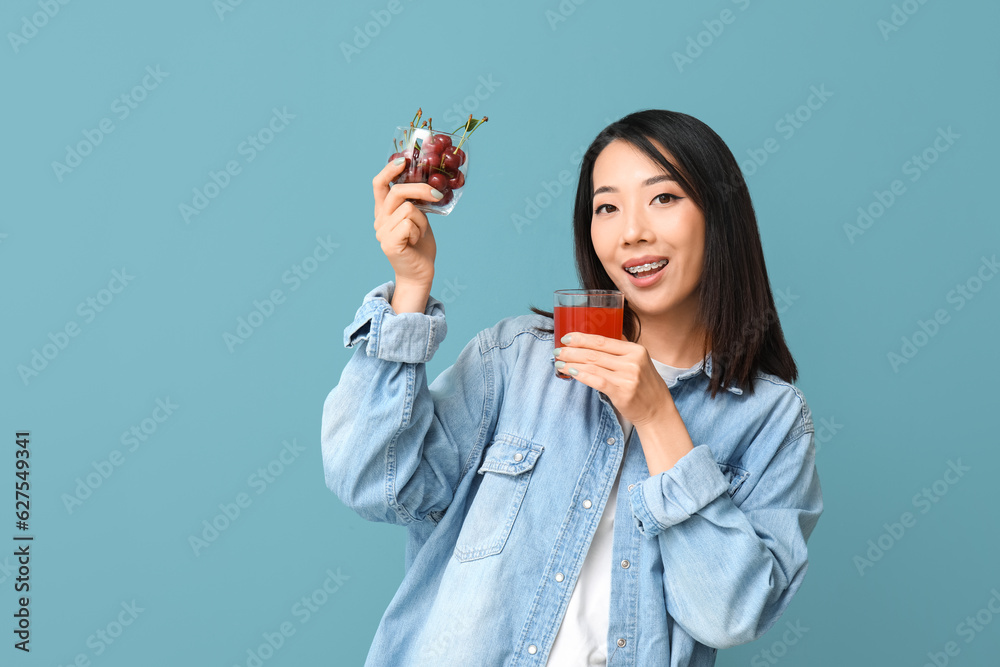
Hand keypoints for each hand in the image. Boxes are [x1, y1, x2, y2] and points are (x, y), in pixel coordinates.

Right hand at [372, 158, 442, 287]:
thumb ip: (415, 203)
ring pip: (408, 209)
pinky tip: (416, 242)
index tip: (403, 161)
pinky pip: (410, 223)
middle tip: (437, 195)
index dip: (389, 170)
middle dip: (421, 189)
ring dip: (422, 220)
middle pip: (397, 192)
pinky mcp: (389, 243)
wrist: (420, 274)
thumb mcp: (419, 218)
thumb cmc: (420, 246)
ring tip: (420, 233)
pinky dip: (420, 231)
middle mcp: (379, 220)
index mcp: (384, 212)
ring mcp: (382, 232)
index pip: (378, 184)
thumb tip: (427, 182)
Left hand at [554, 331, 675, 426]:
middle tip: (558, 350)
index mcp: (636, 350)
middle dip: (572, 351)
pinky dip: (581, 375)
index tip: (567, 338)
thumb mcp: (639, 362)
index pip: (603, 340)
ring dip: (572, 363)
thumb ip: (621, 349)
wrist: (657, 410)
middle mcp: (633, 361)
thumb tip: (597, 338)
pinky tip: (570, 372)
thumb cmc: (644, 386)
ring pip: (593, 366)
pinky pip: (596, 380)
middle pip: (595, 353)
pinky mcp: (622, 392)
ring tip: (559, 362)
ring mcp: (628, 377)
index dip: (582, 338)